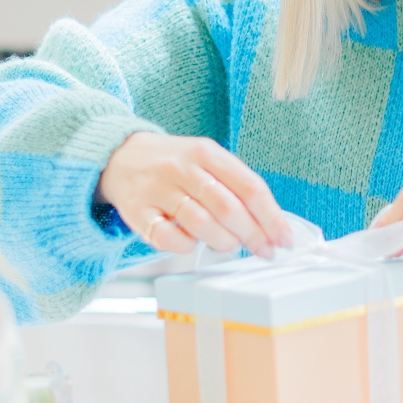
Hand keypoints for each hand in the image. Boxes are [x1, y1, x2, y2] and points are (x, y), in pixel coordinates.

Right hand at [98, 132, 292, 257]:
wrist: (118, 156)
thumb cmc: (174, 164)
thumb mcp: (206, 160)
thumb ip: (235, 186)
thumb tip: (271, 225)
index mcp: (206, 152)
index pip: (249, 187)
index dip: (272, 217)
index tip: (284, 239)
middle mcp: (181, 167)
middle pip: (228, 208)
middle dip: (253, 235)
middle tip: (264, 250)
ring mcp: (157, 189)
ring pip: (201, 224)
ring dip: (224, 242)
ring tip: (229, 244)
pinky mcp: (137, 212)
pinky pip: (169, 239)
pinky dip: (187, 247)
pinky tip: (192, 242)